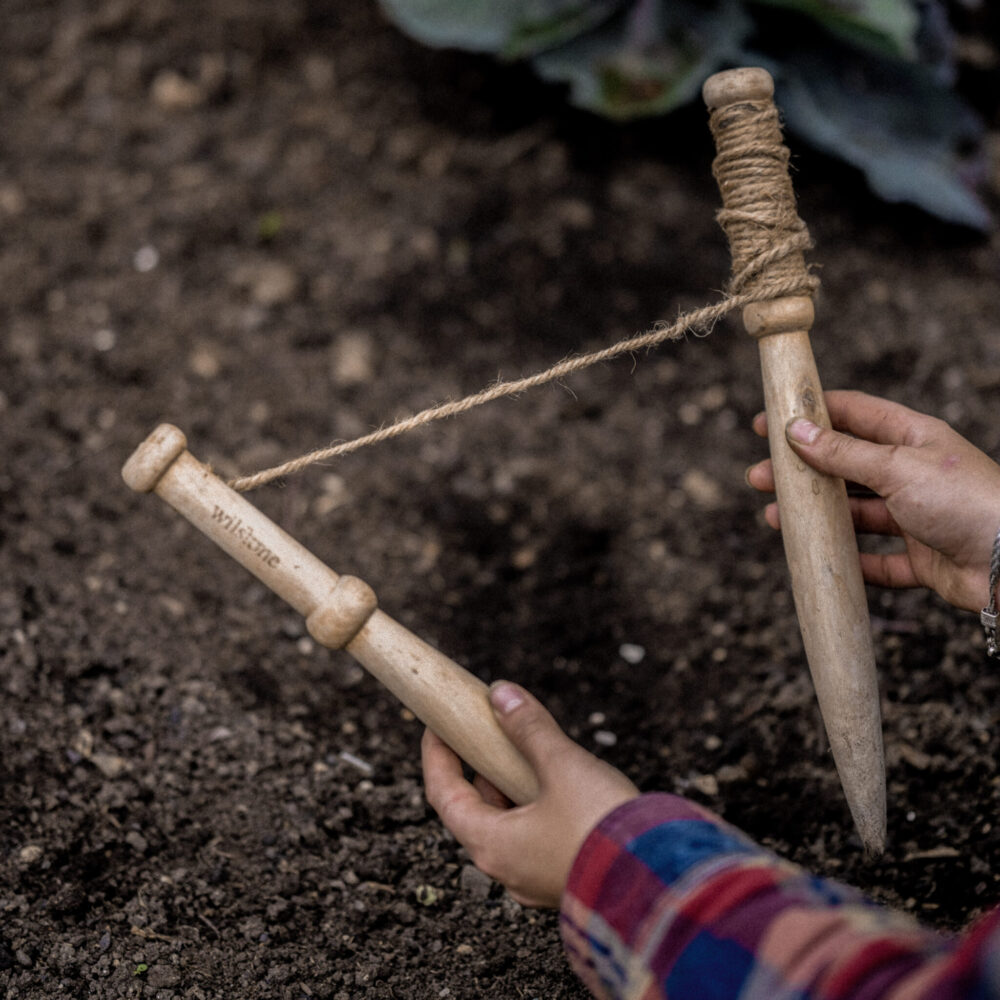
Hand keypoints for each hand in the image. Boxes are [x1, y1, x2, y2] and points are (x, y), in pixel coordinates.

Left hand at [422, 682, 638, 907]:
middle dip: (477, 768)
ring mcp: (537, 879)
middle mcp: (508, 869)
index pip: (443, 795)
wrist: (662, 883)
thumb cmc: (604, 829)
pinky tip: (558, 784)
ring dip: (510, 787)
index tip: (437, 725)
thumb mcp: (563, 765)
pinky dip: (535, 806)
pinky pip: (536, 839)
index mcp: (492, 845)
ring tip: (526, 752)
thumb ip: (529, 728)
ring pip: (509, 826)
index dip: (436, 755)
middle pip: (474, 812)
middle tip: (485, 732)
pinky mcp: (566, 879)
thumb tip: (501, 695)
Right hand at [746, 390, 999, 612]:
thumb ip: (843, 452)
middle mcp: (913, 474)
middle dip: (801, 472)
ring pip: (854, 514)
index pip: (853, 415)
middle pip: (845, 467)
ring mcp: (916, 517)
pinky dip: (849, 560)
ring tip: (775, 518)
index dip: (810, 414)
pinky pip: (876, 560)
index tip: (768, 422)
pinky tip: (821, 558)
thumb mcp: (897, 467)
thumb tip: (797, 430)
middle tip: (759, 476)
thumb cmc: (966, 502)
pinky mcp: (920, 558)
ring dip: (816, 515)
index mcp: (913, 439)